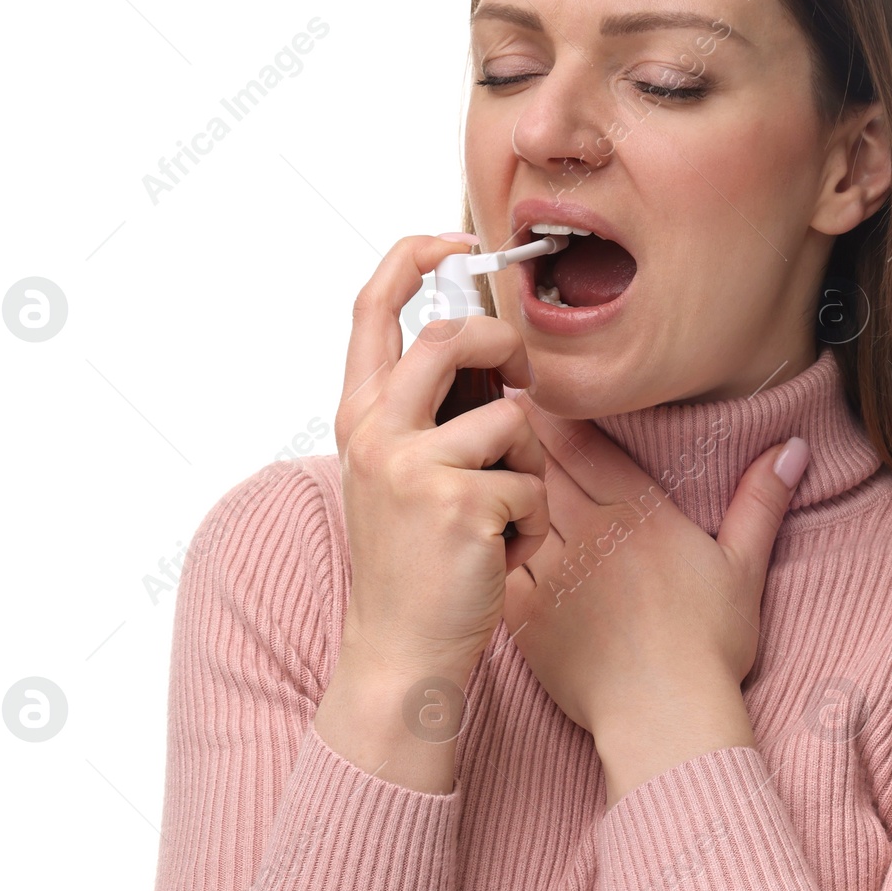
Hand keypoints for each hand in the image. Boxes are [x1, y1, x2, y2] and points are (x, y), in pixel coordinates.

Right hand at [329, 236, 551, 688]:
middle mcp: (375, 432)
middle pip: (451, 339)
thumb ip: (428, 413)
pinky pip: (532, 487)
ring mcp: (414, 466)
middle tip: (518, 382)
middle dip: (502, 351)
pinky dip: (532, 528)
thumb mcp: (399, 476)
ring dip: (526, 473)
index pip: (373, 308)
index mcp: (359, 418)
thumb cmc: (414, 565)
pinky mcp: (460, 503)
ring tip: (500, 521)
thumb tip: (487, 348)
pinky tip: (500, 560)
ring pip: (512, 421)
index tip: (458, 238)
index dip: (414, 256)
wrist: (400, 652)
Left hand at [502, 392, 809, 803]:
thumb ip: (761, 501)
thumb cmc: (709, 646)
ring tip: (476, 457)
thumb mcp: (744, 567)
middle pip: (543, 464)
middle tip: (494, 407)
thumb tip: (794, 446)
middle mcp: (591, 531)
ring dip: (496, 479)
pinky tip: (471, 523)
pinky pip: (496, 559)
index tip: (537, 390)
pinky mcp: (526, 612)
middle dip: (518, 434)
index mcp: (641, 513)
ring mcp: (553, 571)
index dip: (558, 413)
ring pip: (513, 506)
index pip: (586, 443)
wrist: (664, 715)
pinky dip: (484, 538)